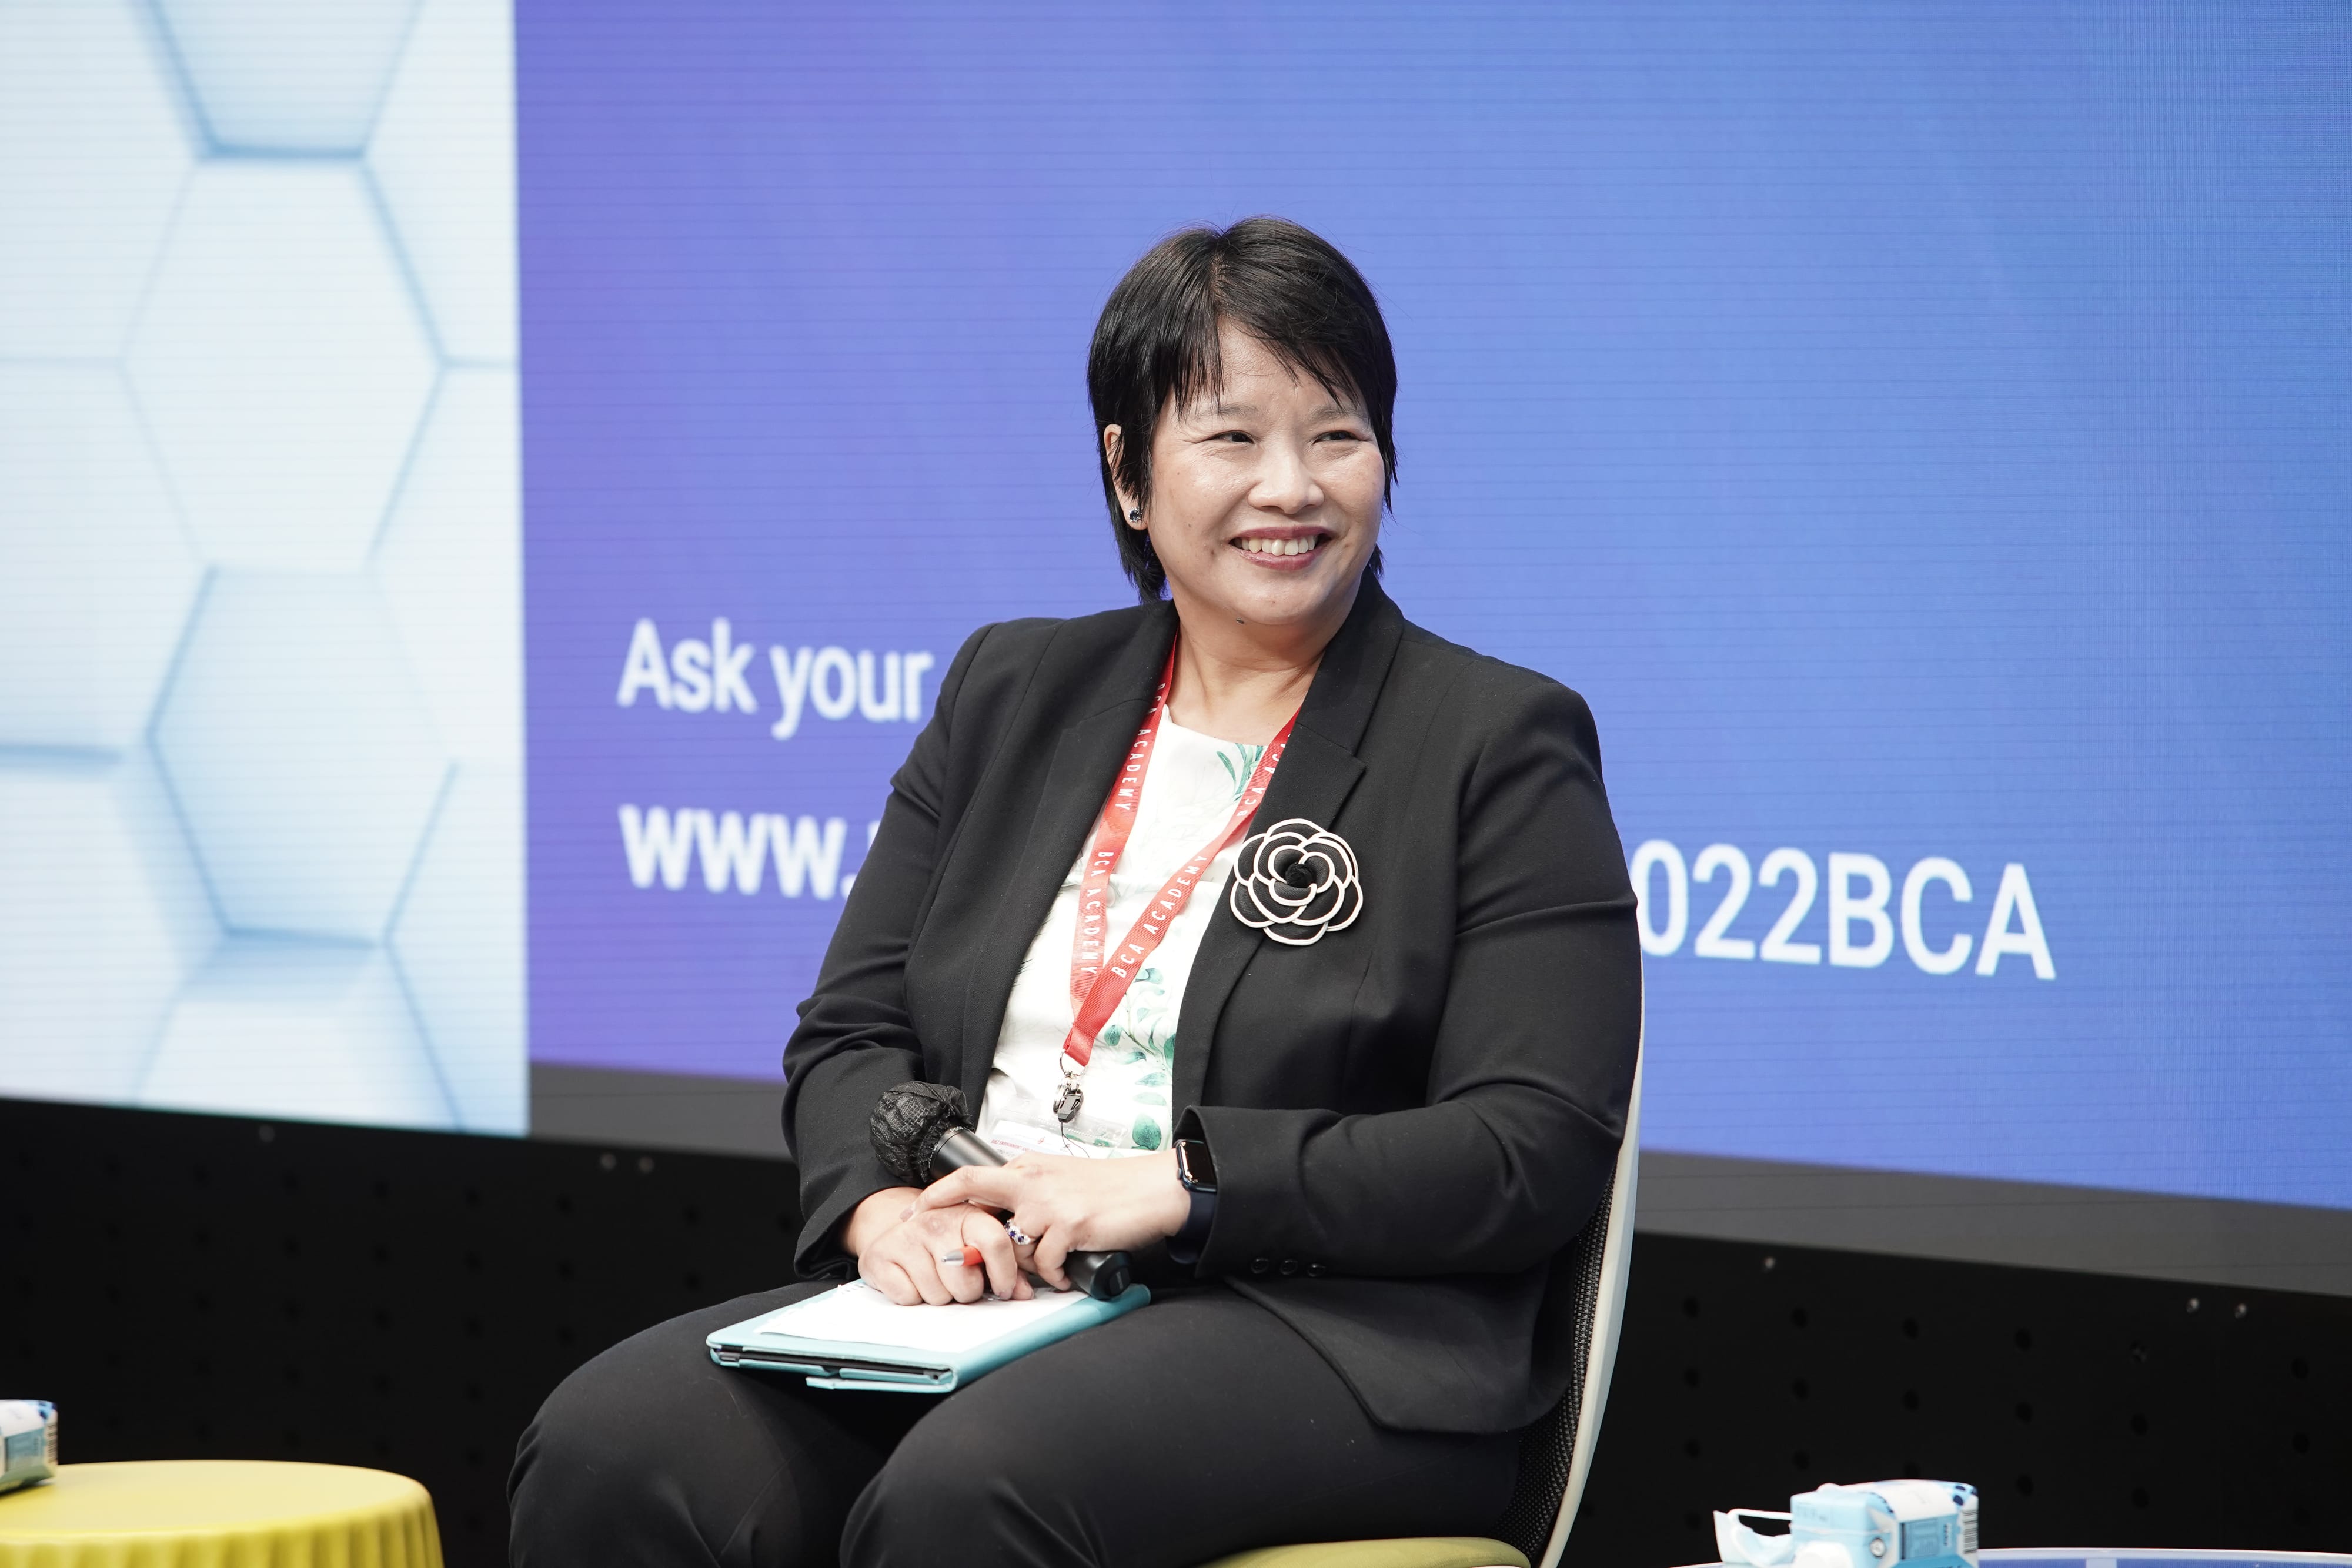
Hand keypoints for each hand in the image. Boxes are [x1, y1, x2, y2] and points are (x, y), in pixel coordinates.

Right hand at [843, 1185, 1034, 1304]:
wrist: (896, 1231)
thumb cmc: (943, 1240)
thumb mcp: (977, 1244)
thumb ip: (1006, 1267)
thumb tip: (1023, 1293)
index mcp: (967, 1214)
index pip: (995, 1243)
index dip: (1004, 1275)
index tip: (1003, 1289)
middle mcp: (936, 1221)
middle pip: (965, 1283)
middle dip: (966, 1291)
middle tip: (958, 1280)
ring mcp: (906, 1237)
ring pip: (937, 1295)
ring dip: (939, 1295)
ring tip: (935, 1277)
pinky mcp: (881, 1257)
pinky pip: (908, 1298)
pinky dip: (912, 1297)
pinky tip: (913, 1279)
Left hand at [909, 1150, 1188, 1291]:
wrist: (1155, 1189)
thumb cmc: (1113, 1188)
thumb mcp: (1063, 1181)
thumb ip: (1030, 1197)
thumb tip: (1005, 1226)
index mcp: (1028, 1168)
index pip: (970, 1178)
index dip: (937, 1195)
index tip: (917, 1211)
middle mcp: (1032, 1181)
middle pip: (977, 1207)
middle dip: (970, 1240)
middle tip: (972, 1263)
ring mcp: (1049, 1203)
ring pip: (1013, 1247)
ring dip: (1029, 1265)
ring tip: (1052, 1264)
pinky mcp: (1069, 1225)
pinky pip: (1045, 1264)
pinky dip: (1055, 1275)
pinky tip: (1068, 1271)